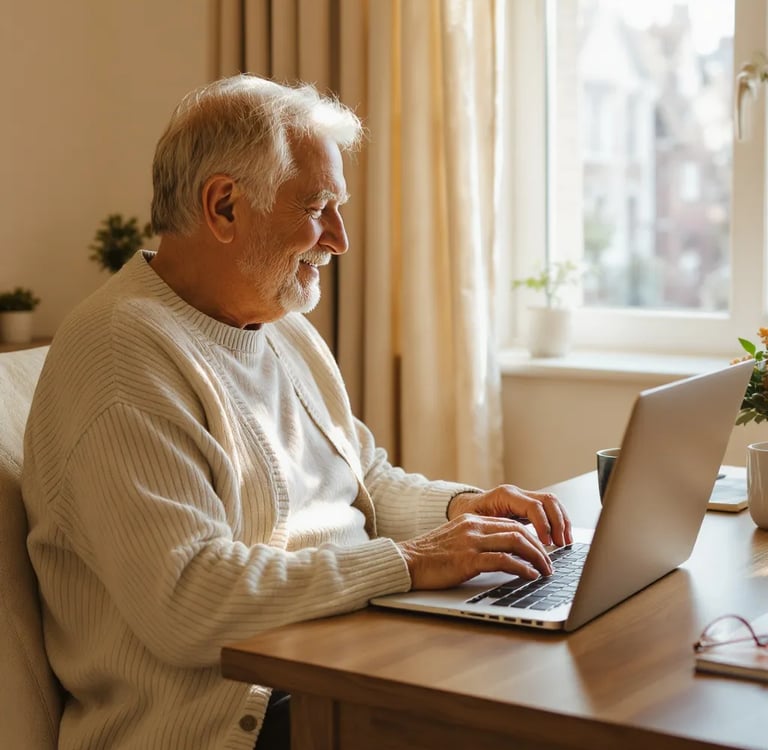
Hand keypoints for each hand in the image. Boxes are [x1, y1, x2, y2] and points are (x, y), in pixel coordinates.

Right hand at [397, 515, 552, 589]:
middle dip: (540, 547)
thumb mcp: (455, 541)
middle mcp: (474, 527)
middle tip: (550, 563)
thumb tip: (503, 554)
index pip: (511, 524)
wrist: (405, 562)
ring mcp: (471, 542)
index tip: (542, 551)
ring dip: (537, 557)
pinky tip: (530, 576)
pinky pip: (504, 561)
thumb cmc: (429, 557)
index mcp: (472, 520)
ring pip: (516, 542)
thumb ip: (477, 541)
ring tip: (546, 571)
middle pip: (518, 530)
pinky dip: (522, 568)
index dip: (532, 537)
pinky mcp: (468, 560)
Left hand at [448, 485, 572, 547]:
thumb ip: (489, 532)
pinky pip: (550, 510)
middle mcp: (517, 494)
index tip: (547, 543)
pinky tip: (561, 539)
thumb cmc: (465, 517)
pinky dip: (559, 522)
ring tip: (565, 543)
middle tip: (561, 544)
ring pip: (552, 503)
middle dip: (558, 523)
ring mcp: (524, 498)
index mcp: (504, 495)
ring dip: (562, 522)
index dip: (543, 524)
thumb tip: (506, 549)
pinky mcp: (529, 507)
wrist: (463, 509)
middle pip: (547, 501)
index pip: (532, 506)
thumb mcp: (472, 523)